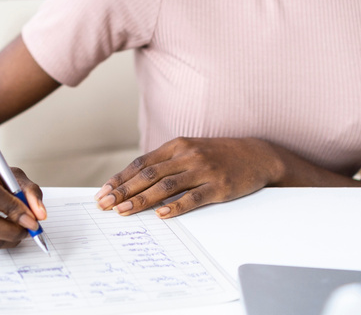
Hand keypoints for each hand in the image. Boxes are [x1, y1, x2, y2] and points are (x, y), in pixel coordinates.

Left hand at [95, 137, 282, 217]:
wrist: (256, 155)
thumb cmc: (218, 155)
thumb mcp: (190, 151)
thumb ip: (166, 163)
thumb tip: (135, 180)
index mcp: (177, 146)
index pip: (142, 163)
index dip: (121, 178)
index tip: (104, 192)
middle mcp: (187, 156)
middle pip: (149, 174)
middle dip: (124, 190)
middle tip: (105, 204)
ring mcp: (203, 170)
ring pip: (166, 186)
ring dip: (142, 200)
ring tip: (124, 211)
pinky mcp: (219, 186)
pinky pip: (194, 198)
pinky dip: (176, 207)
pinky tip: (161, 215)